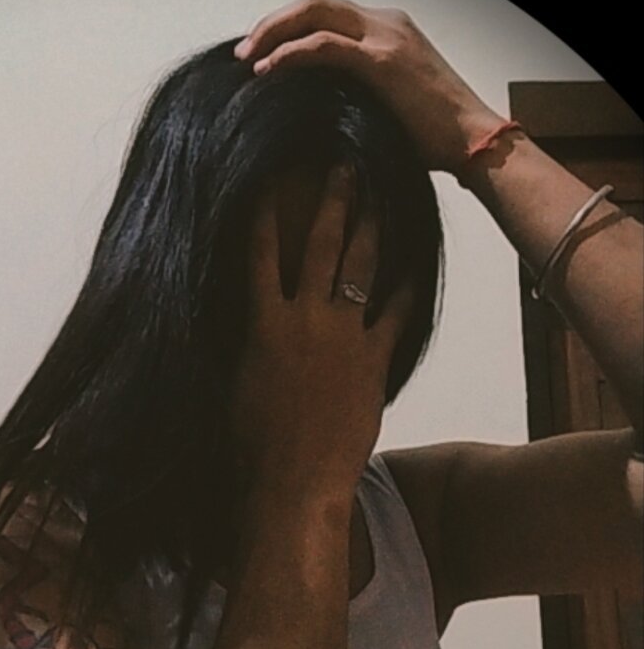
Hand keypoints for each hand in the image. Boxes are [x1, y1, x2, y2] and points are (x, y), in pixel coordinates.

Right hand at [231, 161, 412, 492]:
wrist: (292, 485)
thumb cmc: (249, 448)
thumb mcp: (232, 386)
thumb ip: (240, 345)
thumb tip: (236, 323)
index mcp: (261, 325)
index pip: (257, 254)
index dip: (262, 211)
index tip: (267, 175)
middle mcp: (303, 320)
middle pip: (320, 244)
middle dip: (333, 199)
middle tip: (345, 163)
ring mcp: (342, 338)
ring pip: (360, 267)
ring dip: (371, 225)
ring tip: (380, 193)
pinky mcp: (372, 361)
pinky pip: (395, 314)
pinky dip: (405, 288)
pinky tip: (416, 264)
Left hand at [235, 0, 503, 173]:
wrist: (476, 143)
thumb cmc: (436, 137)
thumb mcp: (388, 104)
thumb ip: (355, 91)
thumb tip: (313, 107)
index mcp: (388, 30)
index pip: (327, 12)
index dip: (289, 26)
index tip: (260, 51)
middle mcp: (386, 23)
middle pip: (315, 3)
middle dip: (273, 22)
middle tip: (243, 50)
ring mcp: (386, 37)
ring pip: (315, 13)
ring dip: (274, 32)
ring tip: (247, 58)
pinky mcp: (383, 61)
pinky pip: (324, 46)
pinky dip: (290, 54)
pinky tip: (267, 70)